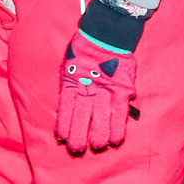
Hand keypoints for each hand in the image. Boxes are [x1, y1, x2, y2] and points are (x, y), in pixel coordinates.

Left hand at [54, 32, 136, 152]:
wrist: (105, 34)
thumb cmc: (83, 50)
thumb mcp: (68, 65)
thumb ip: (69, 85)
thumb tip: (67, 105)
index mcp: (71, 81)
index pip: (65, 108)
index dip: (64, 124)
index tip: (62, 138)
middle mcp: (87, 87)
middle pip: (81, 116)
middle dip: (79, 135)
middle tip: (77, 149)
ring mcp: (105, 89)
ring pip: (100, 117)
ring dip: (98, 134)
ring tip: (96, 146)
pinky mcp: (121, 89)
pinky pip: (119, 111)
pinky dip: (117, 127)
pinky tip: (114, 139)